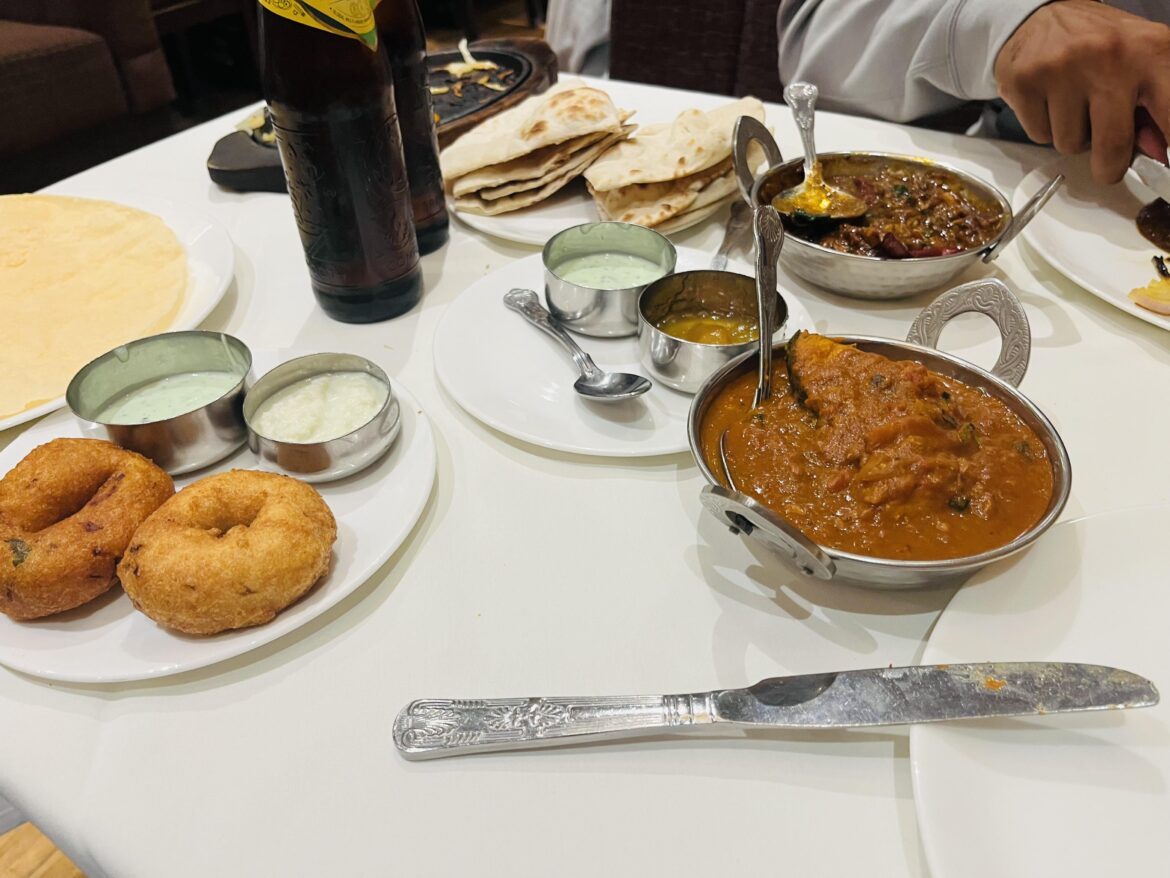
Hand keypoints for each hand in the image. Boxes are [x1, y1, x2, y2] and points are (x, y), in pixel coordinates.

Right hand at [994, 0, 1169, 182]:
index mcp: (1151, 50)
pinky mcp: (1025, 82)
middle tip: (1107, 163)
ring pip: (1070, 145)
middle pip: (1112, 146)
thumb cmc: (1095, 44)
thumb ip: (1152, 108)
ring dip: (1072, 137)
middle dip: (1109, 166)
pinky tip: (1048, 102)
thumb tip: (1159, 153)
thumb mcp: (1138, 64)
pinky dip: (1044, 128)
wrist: (1038, 16)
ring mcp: (1063, 69)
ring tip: (1071, 107)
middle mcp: (1109, 56)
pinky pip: (1039, 136)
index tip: (1162, 164)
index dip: (1169, 150)